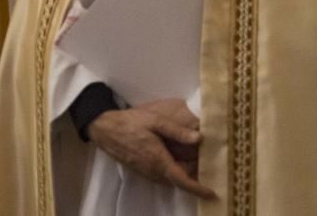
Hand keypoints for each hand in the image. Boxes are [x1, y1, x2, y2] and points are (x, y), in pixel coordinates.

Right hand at [88, 105, 215, 199]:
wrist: (104, 128)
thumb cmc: (129, 123)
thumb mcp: (155, 121)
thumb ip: (177, 131)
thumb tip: (200, 138)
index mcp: (159, 161)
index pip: (183, 181)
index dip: (198, 189)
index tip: (212, 193)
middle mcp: (153, 171)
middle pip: (178, 181)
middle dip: (193, 179)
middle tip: (207, 169)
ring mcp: (146, 172)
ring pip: (169, 179)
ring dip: (181, 175)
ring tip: (194, 164)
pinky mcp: (140, 170)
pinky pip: (160, 176)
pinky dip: (171, 172)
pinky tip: (174, 160)